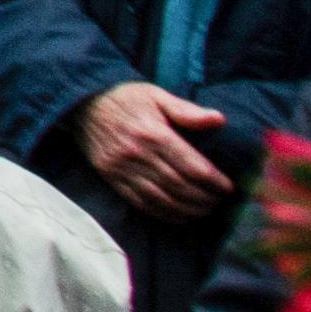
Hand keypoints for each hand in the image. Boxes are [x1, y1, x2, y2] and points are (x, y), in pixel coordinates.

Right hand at [81, 79, 235, 219]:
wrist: (81, 101)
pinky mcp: (111, 177)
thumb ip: (186, 110)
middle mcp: (137, 153)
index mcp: (153, 133)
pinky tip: (180, 216)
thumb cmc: (125, 97)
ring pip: (162, 199)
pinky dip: (164, 214)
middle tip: (221, 203)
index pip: (191, 166)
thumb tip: (218, 119)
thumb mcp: (156, 95)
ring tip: (205, 211)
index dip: (214, 181)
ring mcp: (122, 168)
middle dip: (205, 198)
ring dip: (188, 210)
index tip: (229, 188)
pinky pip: (141, 203)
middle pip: (180, 186)